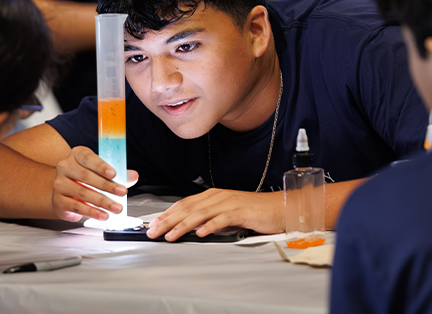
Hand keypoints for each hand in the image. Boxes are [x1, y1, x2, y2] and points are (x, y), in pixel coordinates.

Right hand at [52, 145, 138, 221]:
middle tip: (122, 192)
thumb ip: (118, 173)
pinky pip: (77, 206)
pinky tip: (103, 215)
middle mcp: (65, 167)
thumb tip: (133, 176)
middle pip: (86, 176)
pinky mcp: (59, 200)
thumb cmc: (85, 178)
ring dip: (102, 201)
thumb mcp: (100, 171)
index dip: (101, 166)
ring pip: (82, 192)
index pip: (88, 158)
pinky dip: (92, 212)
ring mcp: (60, 184)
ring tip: (116, 207)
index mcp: (77, 155)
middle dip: (107, 186)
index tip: (114, 174)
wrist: (65, 192)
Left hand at [146, 189, 284, 241]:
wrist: (278, 208)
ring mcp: (228, 203)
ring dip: (183, 225)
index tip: (153, 224)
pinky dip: (209, 225)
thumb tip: (191, 229)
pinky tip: (199, 233)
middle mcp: (218, 196)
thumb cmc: (253, 213)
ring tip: (171, 235)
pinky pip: (222, 218)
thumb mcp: (226, 215)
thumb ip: (209, 219)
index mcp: (212, 196)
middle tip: (154, 231)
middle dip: (168, 220)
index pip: (184, 204)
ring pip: (200, 213)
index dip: (167, 214)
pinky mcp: (240, 211)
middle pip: (188, 208)